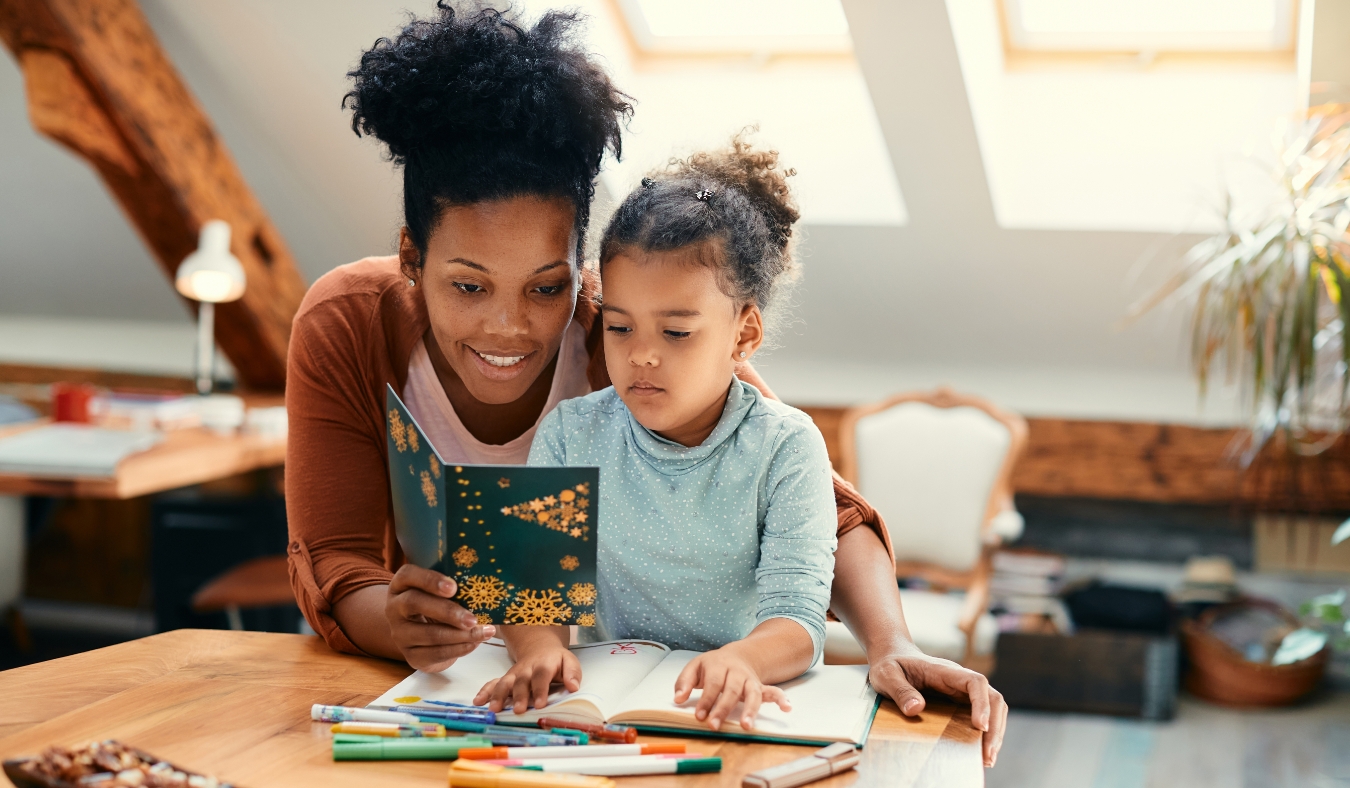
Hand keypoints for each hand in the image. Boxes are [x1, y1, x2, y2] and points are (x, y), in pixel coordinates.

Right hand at [385, 565, 494, 672]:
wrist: (424, 638)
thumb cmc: (437, 605)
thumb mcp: (440, 592)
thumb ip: (453, 585)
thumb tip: (482, 584)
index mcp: (401, 584)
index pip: (408, 575)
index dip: (430, 580)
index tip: (454, 587)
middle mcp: (394, 608)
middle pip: (415, 603)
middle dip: (447, 611)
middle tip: (472, 618)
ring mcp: (400, 634)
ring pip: (428, 634)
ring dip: (460, 635)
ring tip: (484, 632)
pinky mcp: (410, 655)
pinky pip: (435, 653)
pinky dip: (459, 649)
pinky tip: (475, 643)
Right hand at [473, 635, 579, 713]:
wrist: (540, 648)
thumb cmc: (556, 660)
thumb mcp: (569, 661)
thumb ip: (572, 673)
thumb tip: (574, 686)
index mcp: (544, 664)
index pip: (542, 675)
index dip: (540, 689)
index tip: (540, 704)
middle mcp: (526, 669)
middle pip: (521, 681)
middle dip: (519, 696)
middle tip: (519, 710)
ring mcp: (514, 674)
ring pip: (504, 682)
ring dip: (498, 695)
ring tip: (494, 709)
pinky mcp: (505, 678)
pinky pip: (493, 683)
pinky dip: (484, 691)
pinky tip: (478, 702)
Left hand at [673, 646, 790, 729]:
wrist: (737, 655)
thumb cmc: (713, 666)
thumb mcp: (695, 667)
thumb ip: (685, 682)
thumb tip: (678, 699)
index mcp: (718, 665)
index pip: (713, 683)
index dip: (706, 700)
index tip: (699, 716)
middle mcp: (737, 672)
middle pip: (732, 690)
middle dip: (723, 708)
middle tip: (714, 725)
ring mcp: (750, 679)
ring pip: (753, 693)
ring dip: (750, 710)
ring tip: (746, 726)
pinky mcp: (760, 687)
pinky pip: (773, 691)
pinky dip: (781, 699)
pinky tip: (787, 708)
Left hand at [868, 647, 1007, 767]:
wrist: (893, 658)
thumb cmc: (890, 666)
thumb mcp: (886, 675)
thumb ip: (899, 690)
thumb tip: (916, 708)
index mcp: (944, 671)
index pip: (975, 682)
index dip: (982, 703)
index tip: (980, 726)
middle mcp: (959, 681)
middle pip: (992, 697)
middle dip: (995, 726)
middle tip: (988, 754)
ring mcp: (962, 692)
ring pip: (992, 708)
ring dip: (994, 733)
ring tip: (987, 759)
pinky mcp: (960, 703)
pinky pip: (982, 716)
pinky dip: (985, 734)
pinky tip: (979, 753)